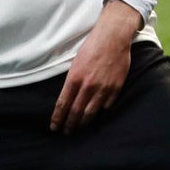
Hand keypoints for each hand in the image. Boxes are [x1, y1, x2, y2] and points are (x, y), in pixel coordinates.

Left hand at [50, 0, 142, 134]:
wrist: (113, 37)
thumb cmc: (92, 46)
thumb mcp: (76, 62)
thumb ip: (73, 81)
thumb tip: (69, 96)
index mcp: (74, 78)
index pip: (63, 105)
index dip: (58, 118)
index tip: (54, 127)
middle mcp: (88, 86)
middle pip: (76, 112)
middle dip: (69, 124)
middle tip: (66, 132)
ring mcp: (103, 89)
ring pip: (91, 113)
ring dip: (84, 122)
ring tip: (79, 127)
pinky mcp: (116, 89)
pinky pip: (107, 106)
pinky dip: (101, 110)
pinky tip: (97, 113)